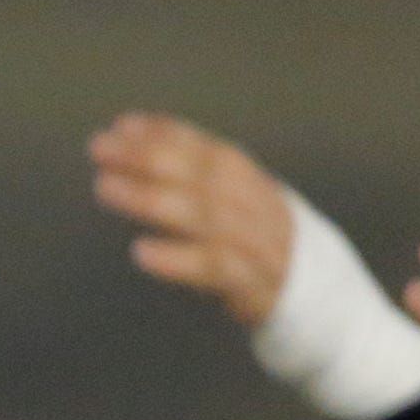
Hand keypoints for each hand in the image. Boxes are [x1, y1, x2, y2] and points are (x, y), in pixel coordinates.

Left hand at [89, 112, 294, 326]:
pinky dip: (177, 259)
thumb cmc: (257, 241)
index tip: (122, 126)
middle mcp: (252, 204)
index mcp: (248, 181)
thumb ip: (193, 174)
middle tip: (100, 149)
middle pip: (199, 174)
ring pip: (202, 215)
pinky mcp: (251, 283)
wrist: (319, 292)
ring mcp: (254, 241)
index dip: (165, 134)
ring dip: (151, 198)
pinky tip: (142, 252)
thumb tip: (134, 137)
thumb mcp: (234, 200)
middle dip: (148, 157)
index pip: (204, 149)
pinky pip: (213, 268)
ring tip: (105, 187)